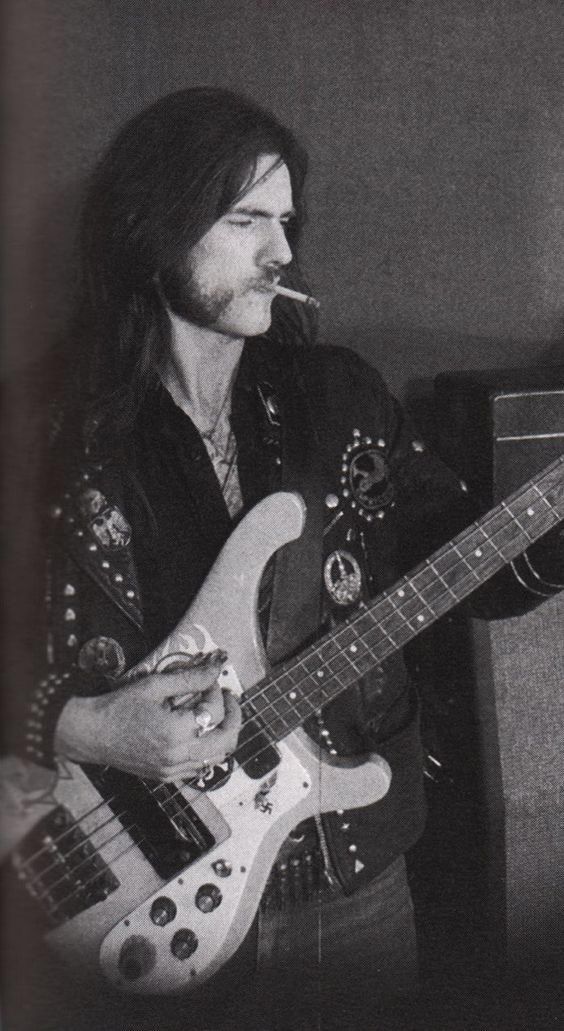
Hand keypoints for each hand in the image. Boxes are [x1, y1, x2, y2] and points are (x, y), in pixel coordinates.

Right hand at [54, 650, 241, 779]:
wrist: (91, 734)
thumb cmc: (119, 707)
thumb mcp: (155, 685)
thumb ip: (190, 677)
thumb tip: (216, 665)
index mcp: (176, 733)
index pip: (214, 712)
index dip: (217, 691)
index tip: (211, 679)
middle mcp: (178, 757)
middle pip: (227, 740)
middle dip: (234, 715)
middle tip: (228, 697)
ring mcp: (173, 771)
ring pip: (218, 757)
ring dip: (223, 733)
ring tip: (217, 713)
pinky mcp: (167, 777)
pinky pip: (200, 767)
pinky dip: (208, 750)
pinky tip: (200, 733)